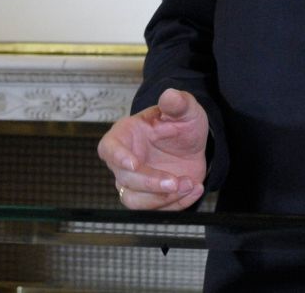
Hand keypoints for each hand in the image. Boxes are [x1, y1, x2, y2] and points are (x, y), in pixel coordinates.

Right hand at [97, 88, 208, 210]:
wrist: (192, 144)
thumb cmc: (180, 123)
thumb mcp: (185, 110)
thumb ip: (178, 103)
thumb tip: (170, 95)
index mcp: (125, 135)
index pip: (109, 148)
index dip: (117, 157)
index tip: (133, 163)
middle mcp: (124, 161)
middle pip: (125, 179)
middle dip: (151, 183)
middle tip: (176, 181)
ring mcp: (136, 181)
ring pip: (135, 200)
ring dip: (162, 198)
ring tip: (188, 184)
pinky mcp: (151, 197)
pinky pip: (157, 210)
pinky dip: (178, 204)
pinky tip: (194, 188)